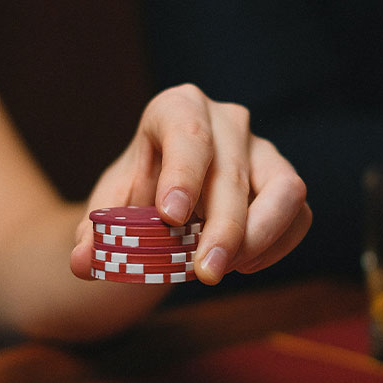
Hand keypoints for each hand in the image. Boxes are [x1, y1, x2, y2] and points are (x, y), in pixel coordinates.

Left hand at [70, 84, 310, 284]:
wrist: (164, 202)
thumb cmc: (136, 196)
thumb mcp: (108, 212)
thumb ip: (94, 236)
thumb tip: (84, 263)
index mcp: (176, 109)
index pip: (186, 129)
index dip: (182, 172)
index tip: (170, 216)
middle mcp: (226, 121)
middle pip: (233, 171)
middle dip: (222, 228)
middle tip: (204, 273)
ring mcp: (262, 150)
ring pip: (285, 189)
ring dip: (260, 236)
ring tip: (222, 269)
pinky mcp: (285, 183)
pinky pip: (298, 215)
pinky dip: (278, 246)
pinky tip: (243, 266)